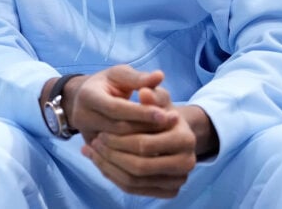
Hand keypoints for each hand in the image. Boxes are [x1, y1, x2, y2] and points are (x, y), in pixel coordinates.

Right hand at [65, 66, 177, 141]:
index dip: (141, 112)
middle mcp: (82, 117)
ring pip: (119, 146)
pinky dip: (137, 152)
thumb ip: (139, 78)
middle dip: (146, 127)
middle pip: (118, 129)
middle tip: (172, 124)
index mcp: (87, 96)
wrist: (85, 99)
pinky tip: (157, 147)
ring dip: (145, 141)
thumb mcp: (120, 75)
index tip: (165, 114)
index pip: (116, 108)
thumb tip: (159, 76)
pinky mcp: (93, 150)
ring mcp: (86, 136)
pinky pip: (117, 156)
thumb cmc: (107, 84)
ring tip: (168, 135)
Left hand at [80, 99, 198, 198]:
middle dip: (113, 156)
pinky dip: (116, 178)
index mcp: (185, 137)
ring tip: (93, 153)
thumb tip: (144, 91)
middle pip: (140, 166)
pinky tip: (101, 163)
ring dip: (109, 168)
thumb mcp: (155, 96)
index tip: (101, 132)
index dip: (119, 139)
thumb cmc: (159, 109)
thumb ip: (150, 94)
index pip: (144, 143)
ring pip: (135, 181)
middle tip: (95, 144)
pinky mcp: (170, 190)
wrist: (172, 130)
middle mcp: (188, 161)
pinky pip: (137, 190)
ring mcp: (180, 179)